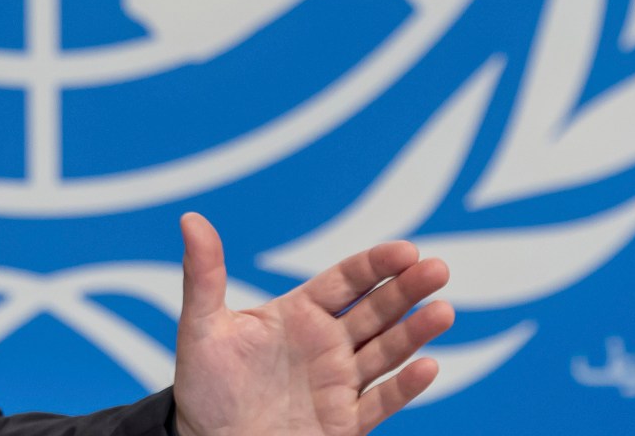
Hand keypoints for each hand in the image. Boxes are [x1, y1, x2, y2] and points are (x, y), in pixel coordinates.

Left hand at [169, 213, 453, 435]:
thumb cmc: (203, 387)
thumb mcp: (202, 328)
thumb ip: (204, 275)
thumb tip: (190, 219)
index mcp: (299, 314)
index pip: (346, 281)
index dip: (376, 264)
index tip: (406, 249)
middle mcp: (327, 345)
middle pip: (376, 311)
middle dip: (407, 290)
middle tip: (438, 269)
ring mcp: (339, 384)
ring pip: (387, 353)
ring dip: (415, 332)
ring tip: (443, 310)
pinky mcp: (343, 424)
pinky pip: (380, 403)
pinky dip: (405, 387)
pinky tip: (427, 366)